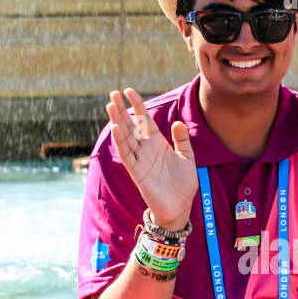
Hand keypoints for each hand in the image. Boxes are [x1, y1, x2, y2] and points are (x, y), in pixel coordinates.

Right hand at [107, 87, 197, 226]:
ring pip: (125, 137)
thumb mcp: (187, 158)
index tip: (129, 91)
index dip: (137, 105)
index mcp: (157, 143)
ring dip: (118, 121)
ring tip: (110, 105)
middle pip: (131, 125)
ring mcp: (140, 160)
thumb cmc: (183, 184)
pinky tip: (116, 129)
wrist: (179, 207)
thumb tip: (178, 122)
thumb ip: (183, 140)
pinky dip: (121, 142)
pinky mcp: (137, 172)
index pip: (145, 120)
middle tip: (113, 93)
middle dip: (122, 109)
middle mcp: (146, 149)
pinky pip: (127, 155)